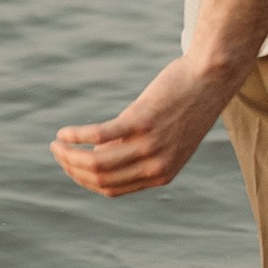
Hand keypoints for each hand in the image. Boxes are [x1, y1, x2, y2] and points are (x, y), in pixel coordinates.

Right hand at [53, 51, 233, 196]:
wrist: (211, 77)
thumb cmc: (186, 104)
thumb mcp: (165, 137)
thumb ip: (135, 150)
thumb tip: (98, 153)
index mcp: (162, 175)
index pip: (112, 190)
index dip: (85, 181)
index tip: (71, 167)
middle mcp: (156, 166)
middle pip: (100, 179)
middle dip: (72, 168)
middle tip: (58, 154)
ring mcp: (149, 144)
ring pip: (96, 162)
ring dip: (69, 155)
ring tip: (56, 144)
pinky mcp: (141, 121)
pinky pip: (98, 135)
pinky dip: (76, 136)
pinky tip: (64, 132)